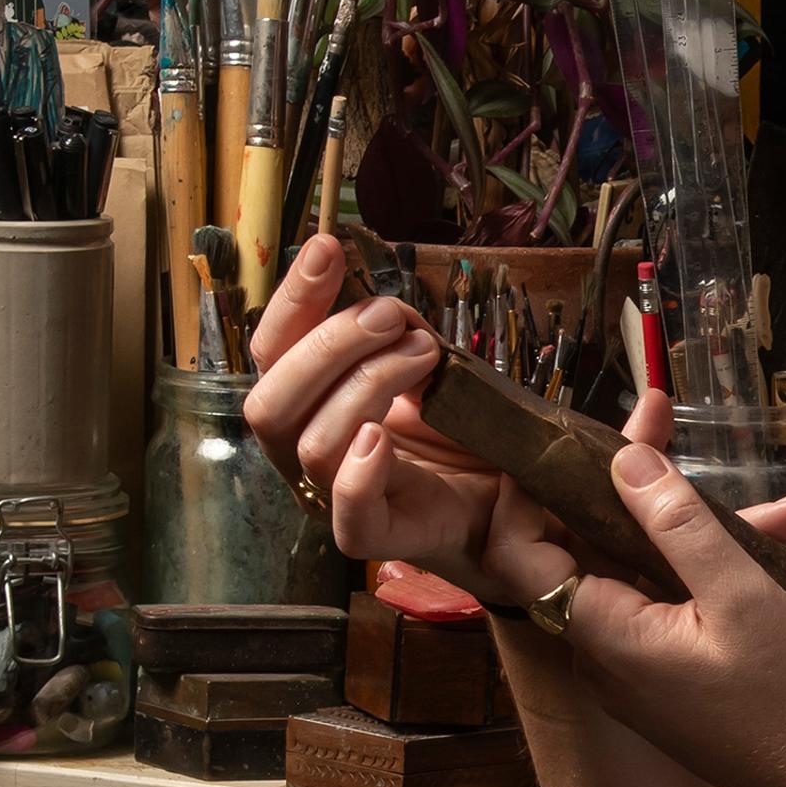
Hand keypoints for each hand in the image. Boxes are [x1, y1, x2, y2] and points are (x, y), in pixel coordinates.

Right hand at [244, 236, 574, 604]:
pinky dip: (358, 474)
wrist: (514, 493)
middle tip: (390, 316)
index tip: (328, 250)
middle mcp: (307, 451)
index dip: (293, 300)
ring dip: (368, 385)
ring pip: (312, 445)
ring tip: (424, 354)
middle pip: (271, 403)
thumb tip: (384, 304)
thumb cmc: (458, 425)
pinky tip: (381, 436)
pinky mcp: (381, 536)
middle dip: (328, 346)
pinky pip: (349, 517)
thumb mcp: (424, 362)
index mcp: (307, 404)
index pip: (272, 351)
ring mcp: (337, 498)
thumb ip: (395, 331)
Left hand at [556, 406, 785, 786]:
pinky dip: (711, 576)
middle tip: (669, 430)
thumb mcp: (741, 594)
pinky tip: (783, 555)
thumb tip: (624, 457)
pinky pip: (670, 611)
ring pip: (642, 580)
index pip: (522, 553)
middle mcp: (604, 657)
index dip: (530, 492)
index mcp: (605, 634)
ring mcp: (636, 675)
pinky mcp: (669, 685)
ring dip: (698, 537)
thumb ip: (677, 524)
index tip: (565, 437)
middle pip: (589, 555)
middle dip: (635, 491)